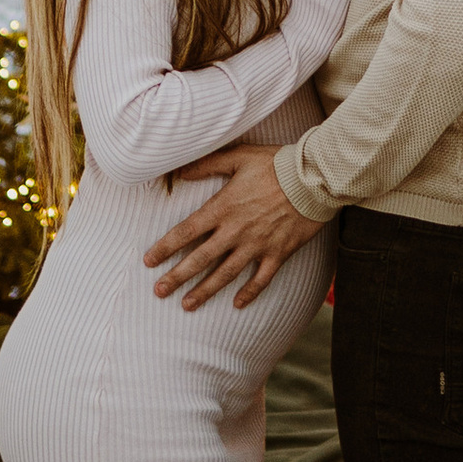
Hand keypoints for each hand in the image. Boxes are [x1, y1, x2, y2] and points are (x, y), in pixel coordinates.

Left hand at [147, 139, 319, 308]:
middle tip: (159, 291)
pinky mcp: (277, 253)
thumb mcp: (238, 156)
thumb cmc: (276, 164)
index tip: (149, 261)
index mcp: (223, 208)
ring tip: (187, 304)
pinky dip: (249, 293)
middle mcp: (236, 231)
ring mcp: (257, 245)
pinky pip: (261, 279)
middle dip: (177, 277)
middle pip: (200, 259)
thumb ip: (207, 164)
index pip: (186, 231)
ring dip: (204, 291)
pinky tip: (237, 304)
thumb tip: (179, 171)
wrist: (313, 178)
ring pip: (225, 274)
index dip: (166, 247)